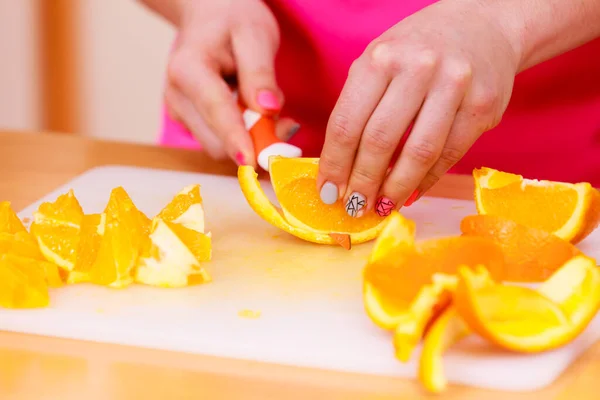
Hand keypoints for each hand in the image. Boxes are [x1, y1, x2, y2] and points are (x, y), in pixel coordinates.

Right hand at [164, 0, 296, 165]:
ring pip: (218, 147)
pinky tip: (255, 115)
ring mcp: (180, 112)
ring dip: (250, 141)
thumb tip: (267, 110)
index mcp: (188, 68)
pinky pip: (220, 142)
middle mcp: (177, 95)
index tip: (252, 162)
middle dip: (252, 143)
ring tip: (270, 112)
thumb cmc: (232, 20)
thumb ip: (260, 73)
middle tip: (288, 127)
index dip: (235, 138)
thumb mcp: (255, 35)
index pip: (215, 110)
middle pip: (215, 141)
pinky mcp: (189, 123)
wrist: (209, 16)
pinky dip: (243, 138)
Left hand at [317, 0, 521, 216]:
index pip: (347, 124)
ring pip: (418, 153)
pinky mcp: (483, 106)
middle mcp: (418, 68)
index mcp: (381, 58)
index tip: (328, 192)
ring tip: (381, 207)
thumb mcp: (379, 62)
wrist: (482, 25)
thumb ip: (359, 106)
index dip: (334, 165)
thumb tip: (342, 167)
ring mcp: (455, 86)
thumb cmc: (417, 49)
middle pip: (380, 141)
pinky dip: (426, 180)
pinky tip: (411, 193)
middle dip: (363, 183)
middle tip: (354, 207)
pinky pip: (449, 155)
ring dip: (395, 189)